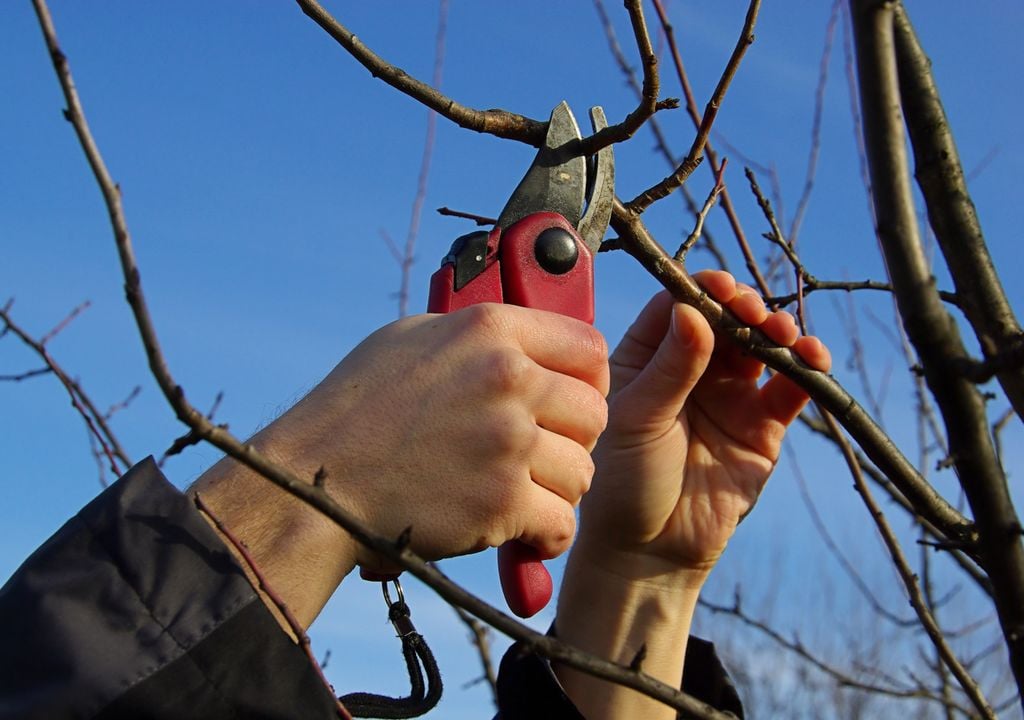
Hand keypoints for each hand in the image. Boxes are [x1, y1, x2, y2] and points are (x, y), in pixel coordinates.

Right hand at [193, 303, 608, 625]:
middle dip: (574, 441)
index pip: (589, 346)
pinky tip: (520, 532)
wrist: (313, 483)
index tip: (571, 404)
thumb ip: (478, 337)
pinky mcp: (501, 502)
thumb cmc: (356, 411)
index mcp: (489, 330)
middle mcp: (506, 378)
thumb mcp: (413, 340)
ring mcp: (507, 441)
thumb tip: (525, 341)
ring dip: (558, 492)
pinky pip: (561, 524)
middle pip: (594, 413)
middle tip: (541, 458)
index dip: (588, 381)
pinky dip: (544, 536)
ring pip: (584, 473)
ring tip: (521, 494)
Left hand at [577, 270, 831, 582]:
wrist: (648, 551)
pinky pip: (789, 388)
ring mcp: (728, 396)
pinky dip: (805, 369)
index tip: (721, 289)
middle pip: (726, 320)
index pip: (678, 306)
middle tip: (752, 313)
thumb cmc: (624, 482)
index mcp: (647, 359)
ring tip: (781, 335)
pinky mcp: (762, 427)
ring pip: (760, 347)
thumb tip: (694, 310)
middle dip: (744, 308)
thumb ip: (669, 369)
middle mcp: (690, 370)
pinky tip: (811, 358)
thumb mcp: (638, 419)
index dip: (702, 291)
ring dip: (777, 331)